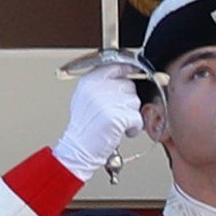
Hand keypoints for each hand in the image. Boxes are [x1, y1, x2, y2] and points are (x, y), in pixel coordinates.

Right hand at [54, 63, 144, 180]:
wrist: (78, 148)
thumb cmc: (84, 127)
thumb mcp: (85, 98)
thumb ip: (101, 84)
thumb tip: (124, 75)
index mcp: (88, 81)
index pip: (115, 66)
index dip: (127, 70)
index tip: (133, 71)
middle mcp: (97, 88)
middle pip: (129, 85)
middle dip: (127, 100)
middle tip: (116, 111)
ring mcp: (107, 101)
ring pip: (135, 102)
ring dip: (130, 114)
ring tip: (116, 122)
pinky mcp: (117, 116)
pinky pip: (137, 118)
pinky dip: (133, 127)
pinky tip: (121, 131)